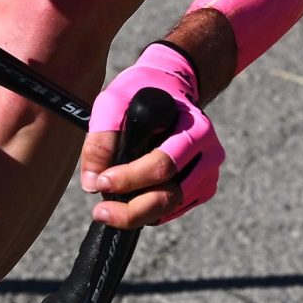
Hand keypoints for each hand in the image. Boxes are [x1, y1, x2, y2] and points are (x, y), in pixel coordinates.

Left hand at [81, 42, 222, 228]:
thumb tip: (93, 182)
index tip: (102, 181)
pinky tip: (128, 201)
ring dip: (136, 213)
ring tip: (108, 207)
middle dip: (132, 210)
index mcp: (195, 129)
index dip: (131, 178)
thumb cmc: (142, 91)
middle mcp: (209, 154)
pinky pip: (172, 211)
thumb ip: (101, 139)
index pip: (163, 164)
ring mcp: (208, 174)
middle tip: (100, 211)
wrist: (172, 88)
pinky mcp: (202, 189)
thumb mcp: (114, 102)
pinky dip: (148, 213)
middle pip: (170, 195)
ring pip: (170, 208)